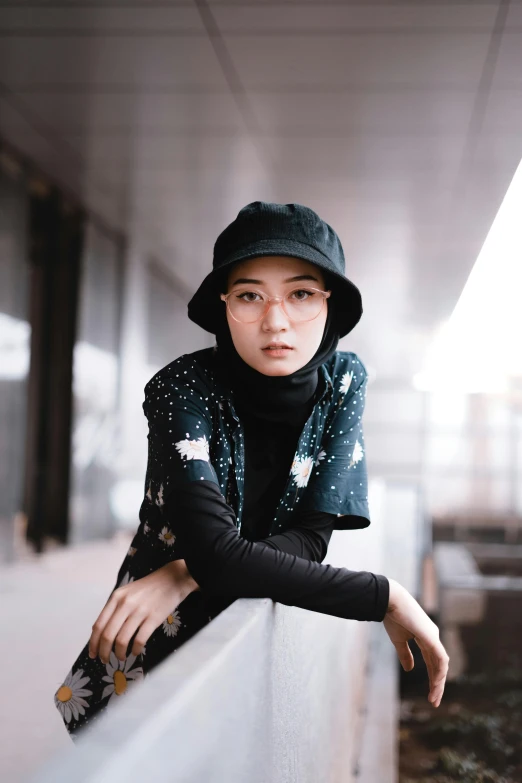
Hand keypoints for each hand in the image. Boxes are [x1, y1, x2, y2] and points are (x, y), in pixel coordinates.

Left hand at [88, 559, 198, 662]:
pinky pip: (139, 640)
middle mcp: (125, 604)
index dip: (93, 643)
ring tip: (121, 657)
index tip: (92, 654)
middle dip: (103, 652)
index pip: (99, 625)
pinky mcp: (154, 618)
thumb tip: (103, 632)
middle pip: (107, 635)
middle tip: (105, 660)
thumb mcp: (127, 592)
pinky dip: (135, 650)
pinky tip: (136, 652)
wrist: (173, 579)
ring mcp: (140, 611)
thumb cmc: (149, 587)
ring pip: (122, 640)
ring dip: (119, 654)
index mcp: (116, 597)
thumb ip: (115, 608)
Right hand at [383, 578, 449, 707]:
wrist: (389, 600)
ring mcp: (433, 637)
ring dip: (439, 682)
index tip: (430, 694)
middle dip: (437, 684)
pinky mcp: (431, 637)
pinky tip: (436, 684)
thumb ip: (405, 654)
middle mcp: (433, 637)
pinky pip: (440, 659)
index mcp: (426, 637)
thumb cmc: (392, 616)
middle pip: (439, 665)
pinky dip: (439, 672)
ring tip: (434, 697)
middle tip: (434, 701)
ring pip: (441, 664)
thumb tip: (410, 669)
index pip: (433, 662)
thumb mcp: (399, 640)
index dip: (433, 678)